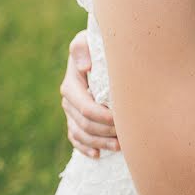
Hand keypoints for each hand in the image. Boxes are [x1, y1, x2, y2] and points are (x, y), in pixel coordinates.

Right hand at [59, 30, 119, 156]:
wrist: (99, 49)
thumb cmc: (98, 44)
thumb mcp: (89, 39)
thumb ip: (82, 48)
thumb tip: (84, 67)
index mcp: (72, 84)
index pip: (85, 107)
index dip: (102, 117)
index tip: (120, 120)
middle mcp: (69, 100)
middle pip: (84, 124)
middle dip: (104, 132)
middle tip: (125, 136)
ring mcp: (71, 111)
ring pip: (81, 134)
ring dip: (99, 142)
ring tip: (119, 147)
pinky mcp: (75, 118)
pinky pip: (76, 138)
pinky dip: (86, 148)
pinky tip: (99, 154)